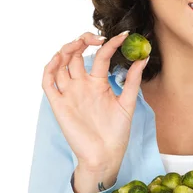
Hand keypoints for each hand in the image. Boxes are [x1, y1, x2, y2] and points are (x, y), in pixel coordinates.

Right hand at [42, 31, 147, 170]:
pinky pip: (48, 83)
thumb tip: (143, 57)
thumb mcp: (128, 103)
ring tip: (79, 42)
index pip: (100, 57)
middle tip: (96, 37)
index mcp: (98, 84)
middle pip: (76, 55)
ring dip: (66, 49)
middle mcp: (82, 86)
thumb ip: (133, 80)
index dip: (109, 44)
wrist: (105, 156)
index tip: (124, 36)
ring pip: (61, 64)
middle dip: (82, 41)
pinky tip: (60, 59)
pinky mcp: (58, 105)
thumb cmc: (117, 133)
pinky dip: (50, 68)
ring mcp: (69, 94)